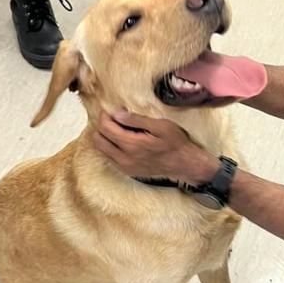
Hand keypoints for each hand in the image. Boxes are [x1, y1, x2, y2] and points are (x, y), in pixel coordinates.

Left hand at [92, 110, 215, 183]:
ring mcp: (125, 167)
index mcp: (132, 145)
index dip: (105, 116)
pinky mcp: (128, 171)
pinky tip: (122, 141)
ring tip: (116, 129)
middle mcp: (125, 158)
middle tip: (113, 119)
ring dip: (104, 137)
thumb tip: (118, 114)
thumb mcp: (161, 126)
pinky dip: (110, 147)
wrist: (184, 164)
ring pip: (101, 150)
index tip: (111, 111)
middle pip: (98, 139)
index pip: (105, 128)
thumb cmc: (176, 144)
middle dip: (102, 126)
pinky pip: (109, 158)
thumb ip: (137, 120)